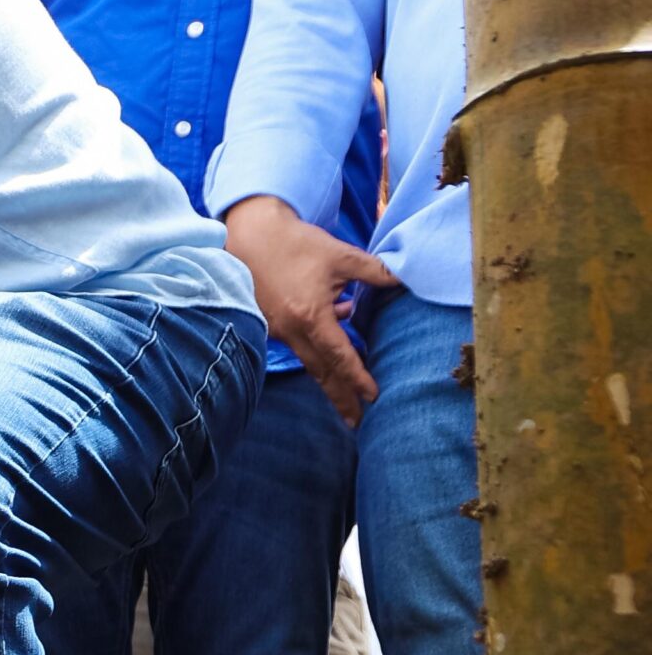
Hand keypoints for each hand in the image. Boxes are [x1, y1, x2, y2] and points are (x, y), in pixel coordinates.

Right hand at [223, 195, 399, 427]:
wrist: (250, 234)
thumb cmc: (296, 243)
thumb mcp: (341, 255)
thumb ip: (375, 271)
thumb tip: (405, 278)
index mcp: (310, 316)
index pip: (340, 356)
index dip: (357, 377)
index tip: (373, 397)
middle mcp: (291, 330)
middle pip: (321, 372)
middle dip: (340, 397)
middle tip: (356, 421)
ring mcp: (277, 329)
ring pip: (309, 360)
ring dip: (329, 376)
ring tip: (347, 395)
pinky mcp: (269, 323)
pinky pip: (298, 344)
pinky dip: (317, 349)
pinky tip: (335, 329)